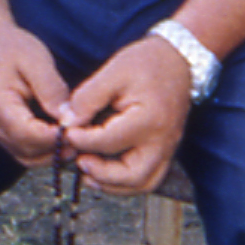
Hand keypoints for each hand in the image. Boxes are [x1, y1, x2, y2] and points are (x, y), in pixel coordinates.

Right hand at [0, 24, 76, 167]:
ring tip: (74, 141)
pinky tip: (59, 137)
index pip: (27, 135)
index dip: (54, 139)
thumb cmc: (12, 47)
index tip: (79, 133)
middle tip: (83, 141)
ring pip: (24, 155)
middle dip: (55, 150)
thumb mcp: (37, 60)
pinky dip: (41, 148)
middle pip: (26, 151)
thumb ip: (52, 90)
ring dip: (50, 153)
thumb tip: (68, 118)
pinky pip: (20, 149)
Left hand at [59, 37, 195, 194]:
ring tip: (89, 171)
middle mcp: (162, 141)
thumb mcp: (113, 72)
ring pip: (143, 183)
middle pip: (133, 177)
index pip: (108, 141)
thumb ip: (87, 99)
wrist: (178, 60)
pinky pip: (148, 177)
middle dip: (101, 174)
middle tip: (79, 160)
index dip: (81, 140)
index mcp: (149, 120)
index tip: (66, 131)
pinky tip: (105, 172)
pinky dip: (126, 181)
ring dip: (113, 184)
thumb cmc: (147, 63)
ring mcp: (167, 149)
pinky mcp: (166, 151)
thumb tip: (66, 122)